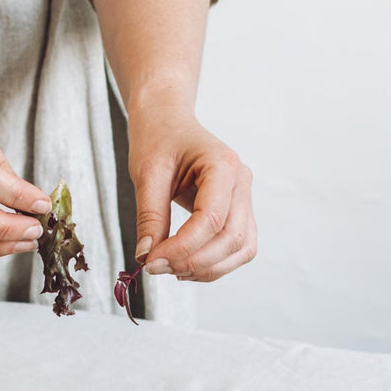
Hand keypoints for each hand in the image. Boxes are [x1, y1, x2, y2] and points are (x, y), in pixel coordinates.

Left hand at [129, 105, 256, 280]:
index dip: (183, 247)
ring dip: (207, 268)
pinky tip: (185, 265)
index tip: (151, 261)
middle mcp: (241, 182)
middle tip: (155, 267)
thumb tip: (146, 256)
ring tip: (170, 269)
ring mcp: (244, 198)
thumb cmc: (158, 138)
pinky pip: (237, 247)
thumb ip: (149, 216)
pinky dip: (214, 264)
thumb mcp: (146, 173)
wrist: (168, 121)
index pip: (212, 219)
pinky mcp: (239, 212)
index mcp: (222, 164)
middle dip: (194, 261)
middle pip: (232, 238)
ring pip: (241, 248)